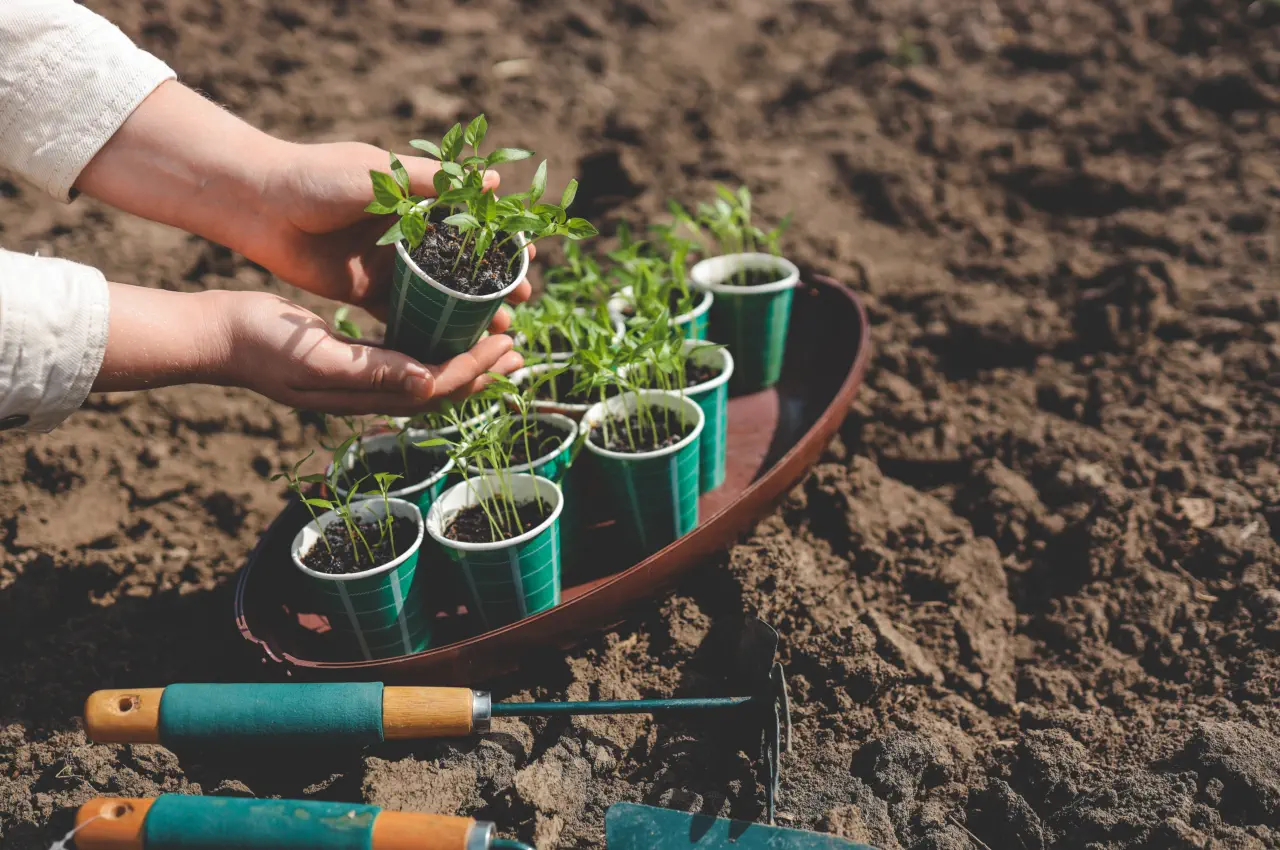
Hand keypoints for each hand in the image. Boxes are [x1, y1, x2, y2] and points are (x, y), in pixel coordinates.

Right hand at [94, 285, 523, 415]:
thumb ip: (371, 369)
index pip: (434, 387)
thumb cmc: (258, 341)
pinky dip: (435, 351)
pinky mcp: (351, 361)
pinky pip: (405, 362)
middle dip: (482, 373)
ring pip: (426, 378)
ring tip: (498, 345)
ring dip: (465, 364)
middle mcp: (367, 393)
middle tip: (519, 350)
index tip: (506, 345)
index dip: (474, 369)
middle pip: (439, 390)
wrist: (215, 335)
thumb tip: (427, 381)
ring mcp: (358, 380)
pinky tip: (448, 333)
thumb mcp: (315, 353)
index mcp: (363, 393)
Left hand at [247, 140, 533, 329]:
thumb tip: (495, 180)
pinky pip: (404, 314)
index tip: (529, 259)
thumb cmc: (317, 178)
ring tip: (499, 328)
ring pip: (440, 293)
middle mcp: (406, 234)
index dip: (502, 242)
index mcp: (415, 199)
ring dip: (470, 311)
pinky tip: (456, 345)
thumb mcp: (380, 173)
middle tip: (522, 301)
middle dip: (495, 284)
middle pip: (462, 264)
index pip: (472, 224)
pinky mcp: (365, 292)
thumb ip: (434, 181)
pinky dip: (430, 328)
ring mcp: (387, 265)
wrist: (258, 205)